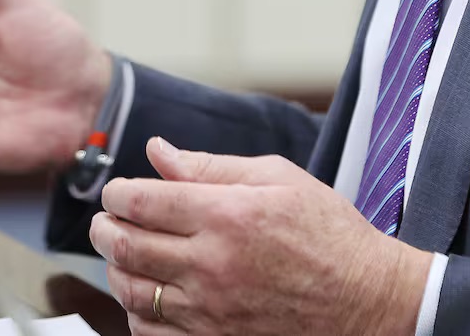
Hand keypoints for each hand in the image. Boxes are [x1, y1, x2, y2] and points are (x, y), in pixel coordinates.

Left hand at [91, 138, 429, 335]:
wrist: (364, 300)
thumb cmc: (328, 234)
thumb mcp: (279, 179)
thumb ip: (212, 166)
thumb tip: (159, 151)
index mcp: (228, 215)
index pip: (142, 201)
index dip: (118, 193)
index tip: (118, 191)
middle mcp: (212, 265)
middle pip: (126, 246)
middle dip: (105, 228)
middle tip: (108, 221)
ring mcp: (210, 311)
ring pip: (131, 291)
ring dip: (116, 269)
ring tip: (126, 254)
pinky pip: (150, 333)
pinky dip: (137, 312)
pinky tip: (149, 294)